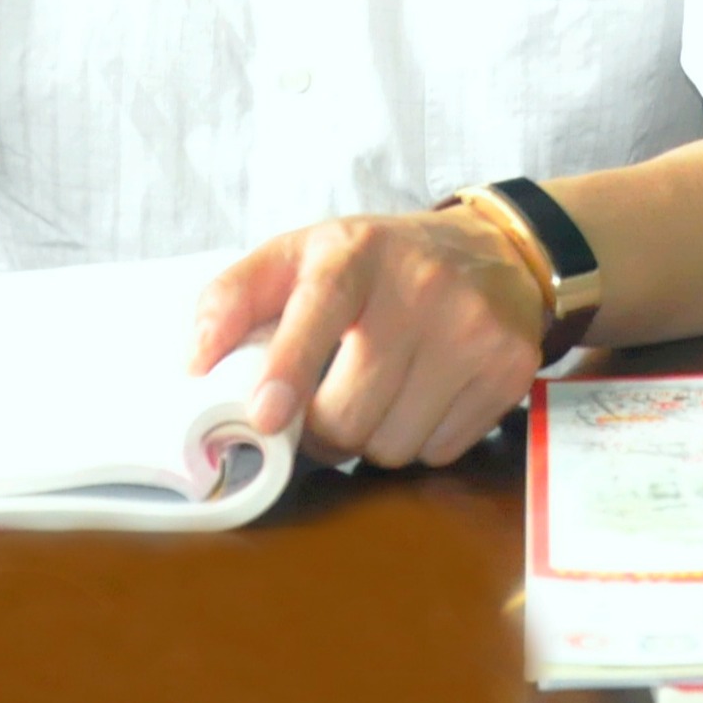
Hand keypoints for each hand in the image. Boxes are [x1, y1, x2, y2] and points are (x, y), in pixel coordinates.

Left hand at [192, 205, 545, 468]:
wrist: (493, 251)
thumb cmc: (377, 263)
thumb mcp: (302, 255)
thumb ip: (235, 297)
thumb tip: (192, 364)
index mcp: (357, 252)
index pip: (319, 308)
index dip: (288, 367)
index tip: (265, 415)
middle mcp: (421, 286)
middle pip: (349, 411)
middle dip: (324, 430)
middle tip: (325, 407)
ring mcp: (472, 329)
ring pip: (393, 444)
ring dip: (373, 438)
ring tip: (380, 392)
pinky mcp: (509, 368)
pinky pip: (441, 451)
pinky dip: (421, 440)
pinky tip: (424, 395)